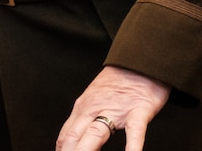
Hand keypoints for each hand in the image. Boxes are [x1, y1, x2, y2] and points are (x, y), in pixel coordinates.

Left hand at [55, 65, 169, 150]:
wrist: (139, 60)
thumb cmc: (117, 83)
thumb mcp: (93, 98)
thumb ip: (83, 120)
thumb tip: (70, 142)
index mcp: (83, 108)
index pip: (66, 136)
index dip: (62, 150)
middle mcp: (95, 109)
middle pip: (75, 136)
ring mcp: (116, 110)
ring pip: (96, 134)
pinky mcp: (138, 110)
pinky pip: (134, 132)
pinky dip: (132, 147)